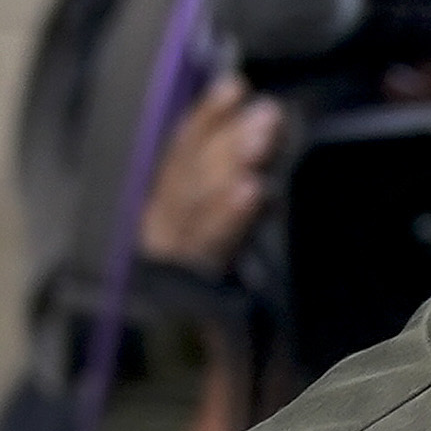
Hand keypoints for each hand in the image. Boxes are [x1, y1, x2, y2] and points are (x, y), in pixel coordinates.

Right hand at [134, 71, 284, 273]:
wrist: (233, 343)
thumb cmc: (235, 270)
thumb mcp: (236, 216)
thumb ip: (238, 169)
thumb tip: (258, 114)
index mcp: (167, 200)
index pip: (184, 147)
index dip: (207, 115)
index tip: (235, 87)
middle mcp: (163, 222)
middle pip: (191, 171)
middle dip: (229, 138)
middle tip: (266, 116)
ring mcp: (174, 252)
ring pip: (196, 201)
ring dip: (230, 167)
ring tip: (260, 143)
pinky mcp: (192, 282)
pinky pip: (210, 243)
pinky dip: (230, 214)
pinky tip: (252, 192)